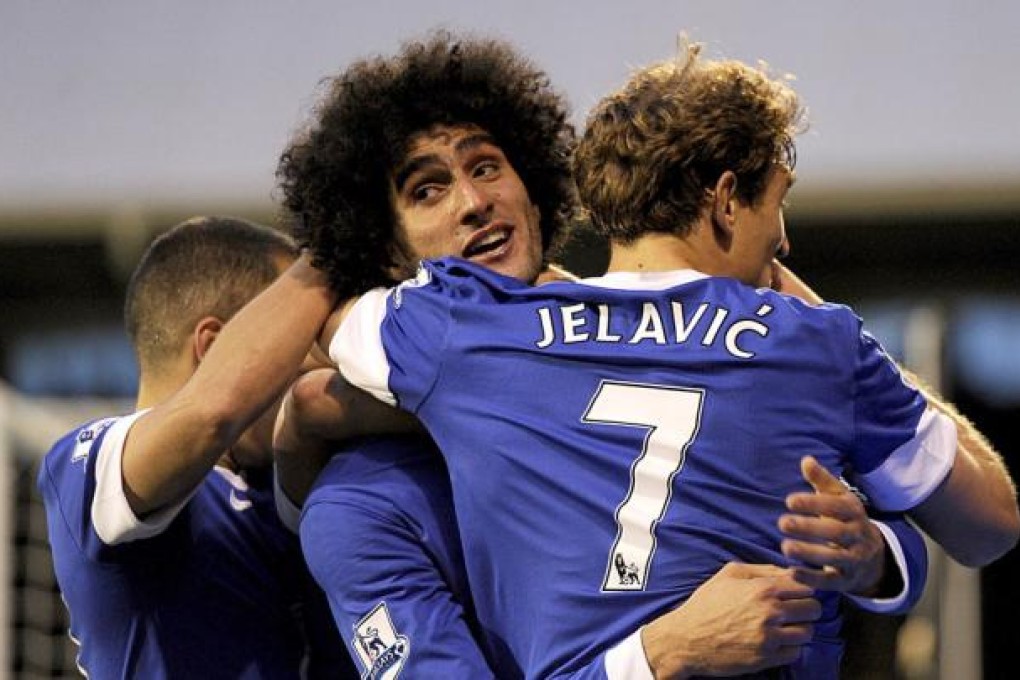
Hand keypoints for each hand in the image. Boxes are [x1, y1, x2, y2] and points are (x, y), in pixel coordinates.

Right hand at [641, 562, 819, 678]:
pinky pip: (796, 652)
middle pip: (814, 608)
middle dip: (807, 609)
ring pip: (809, 632)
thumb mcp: (728, 574)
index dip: (804, 589)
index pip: (806, 585)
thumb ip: (762, 569)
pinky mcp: (766, 658)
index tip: (797, 593)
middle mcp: (770, 612)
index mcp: (762, 588)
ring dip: (800, 629)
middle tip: (795, 611)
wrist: (686, 638)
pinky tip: (777, 641)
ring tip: (786, 628)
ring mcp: (769, 637)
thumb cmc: (706, 604)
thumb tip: (788, 570)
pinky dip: (790, 647)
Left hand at [778, 456, 884, 595]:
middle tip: (782, 523)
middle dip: (809, 528)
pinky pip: (831, 581)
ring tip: (785, 547)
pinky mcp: (847, 580)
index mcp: (854, 512)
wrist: (874, 556)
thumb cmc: (845, 519)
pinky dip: (813, 579)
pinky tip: (792, 573)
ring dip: (809, 553)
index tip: (789, 500)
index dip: (814, 503)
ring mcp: (854, 559)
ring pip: (834, 558)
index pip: (836, 506)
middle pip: (836, 532)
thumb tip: (806, 460)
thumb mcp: (838, 498)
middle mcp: (857, 535)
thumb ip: (822, 480)